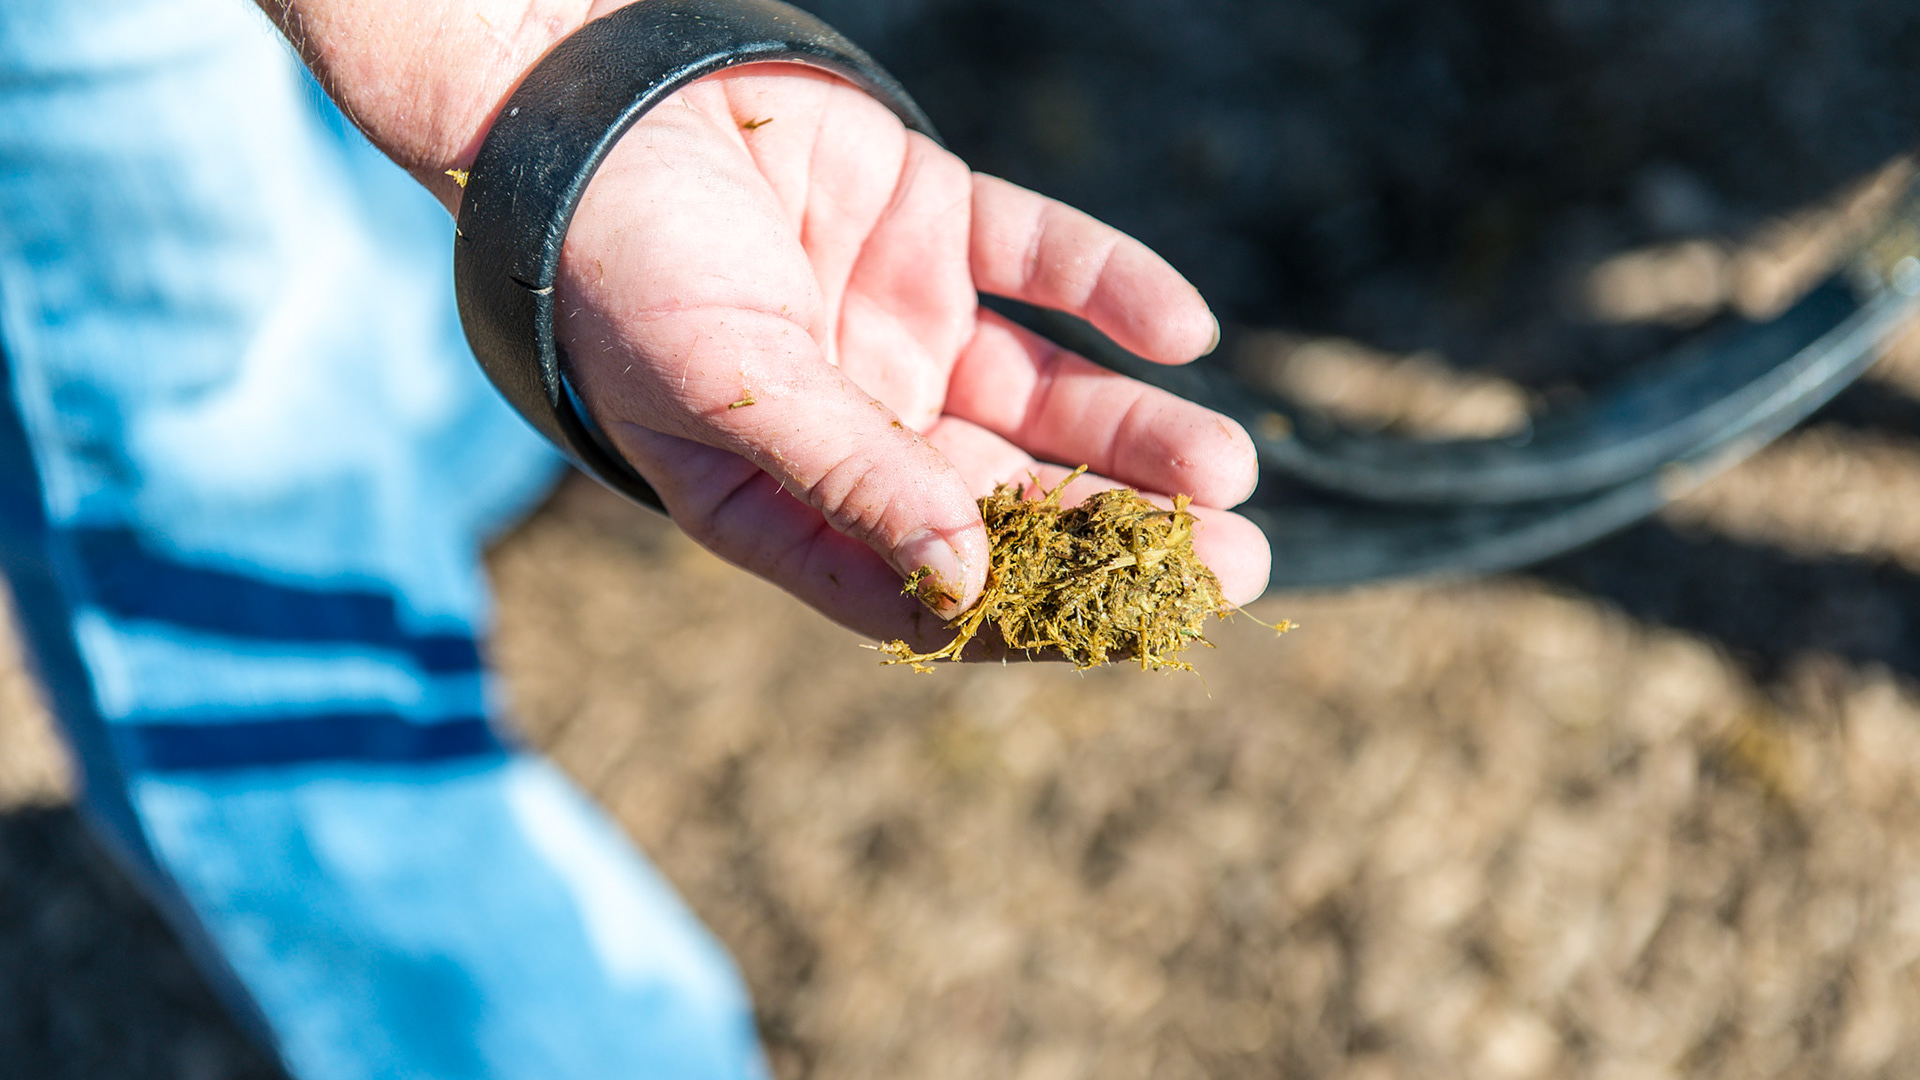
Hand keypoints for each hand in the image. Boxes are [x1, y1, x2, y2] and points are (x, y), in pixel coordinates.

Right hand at [549, 63, 1271, 645]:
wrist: (592, 100)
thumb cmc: (621, 266)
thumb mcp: (728, 384)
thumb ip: (848, 475)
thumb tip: (964, 584)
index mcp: (795, 497)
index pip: (931, 584)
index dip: (1031, 611)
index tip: (1134, 630)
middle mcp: (867, 426)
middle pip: (1015, 500)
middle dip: (1121, 535)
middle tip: (1232, 566)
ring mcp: (909, 326)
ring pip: (1048, 397)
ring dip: (1139, 433)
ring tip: (1230, 472)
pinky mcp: (939, 227)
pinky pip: (1044, 261)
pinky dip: (1114, 287)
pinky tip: (1184, 328)